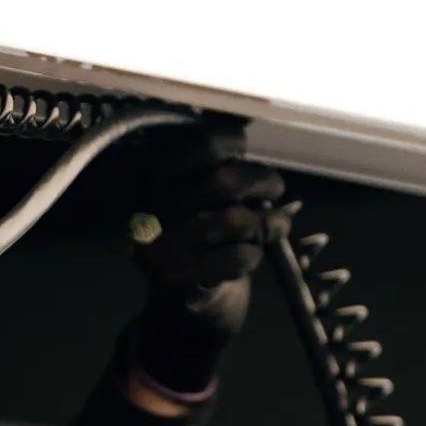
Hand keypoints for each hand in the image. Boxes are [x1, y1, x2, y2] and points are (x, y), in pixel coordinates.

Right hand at [126, 122, 288, 398]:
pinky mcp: (176, 283)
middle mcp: (149, 211)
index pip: (201, 146)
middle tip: (276, 190)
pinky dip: (253, 256)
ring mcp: (159, 249)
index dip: (232, 143)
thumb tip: (247, 111)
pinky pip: (236, 258)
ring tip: (276, 226)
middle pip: (223, 182)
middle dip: (261, 183)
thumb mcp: (202, 198)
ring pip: (234, 221)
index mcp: (151, 180)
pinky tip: (251, 257)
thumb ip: (218, 162)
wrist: (181, 314)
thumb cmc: (200, 244)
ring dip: (267, 224)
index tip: (243, 151)